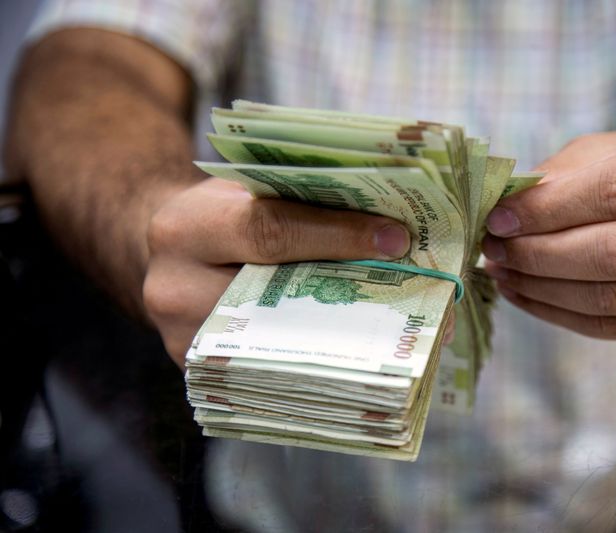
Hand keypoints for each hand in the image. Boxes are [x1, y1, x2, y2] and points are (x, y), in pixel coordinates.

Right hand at [144, 178, 410, 364]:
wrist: (172, 252)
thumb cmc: (223, 213)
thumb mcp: (250, 190)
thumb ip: (302, 203)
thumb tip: (391, 228)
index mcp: (188, 228)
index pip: (270, 231)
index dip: (338, 235)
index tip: (396, 239)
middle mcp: (175, 290)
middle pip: (280, 299)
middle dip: (355, 295)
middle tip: (419, 294)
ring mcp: (186, 342)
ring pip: (282, 346)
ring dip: (351, 336)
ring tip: (407, 327)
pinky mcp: (206, 373)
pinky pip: (273, 369)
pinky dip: (324, 358)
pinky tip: (368, 348)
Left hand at [482, 124, 615, 344]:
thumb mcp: (605, 152)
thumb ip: (558, 177)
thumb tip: (502, 213)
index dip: (549, 211)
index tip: (499, 219)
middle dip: (540, 255)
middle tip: (494, 250)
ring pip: (613, 299)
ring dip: (542, 290)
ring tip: (502, 272)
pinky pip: (614, 327)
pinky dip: (558, 314)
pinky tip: (525, 294)